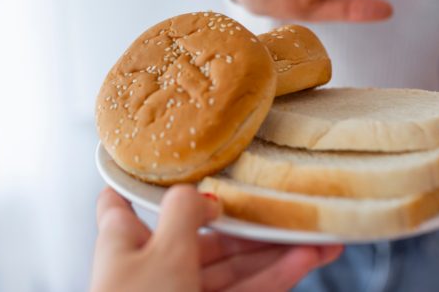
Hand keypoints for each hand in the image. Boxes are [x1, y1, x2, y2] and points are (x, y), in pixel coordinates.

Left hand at [91, 186, 342, 291]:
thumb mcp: (162, 251)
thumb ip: (184, 211)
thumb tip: (205, 195)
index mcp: (127, 241)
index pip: (121, 201)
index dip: (136, 179)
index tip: (158, 159)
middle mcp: (154, 263)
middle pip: (205, 233)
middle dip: (251, 222)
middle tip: (289, 209)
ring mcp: (183, 290)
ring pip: (233, 264)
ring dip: (275, 251)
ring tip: (317, 238)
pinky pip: (245, 291)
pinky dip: (274, 277)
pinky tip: (303, 261)